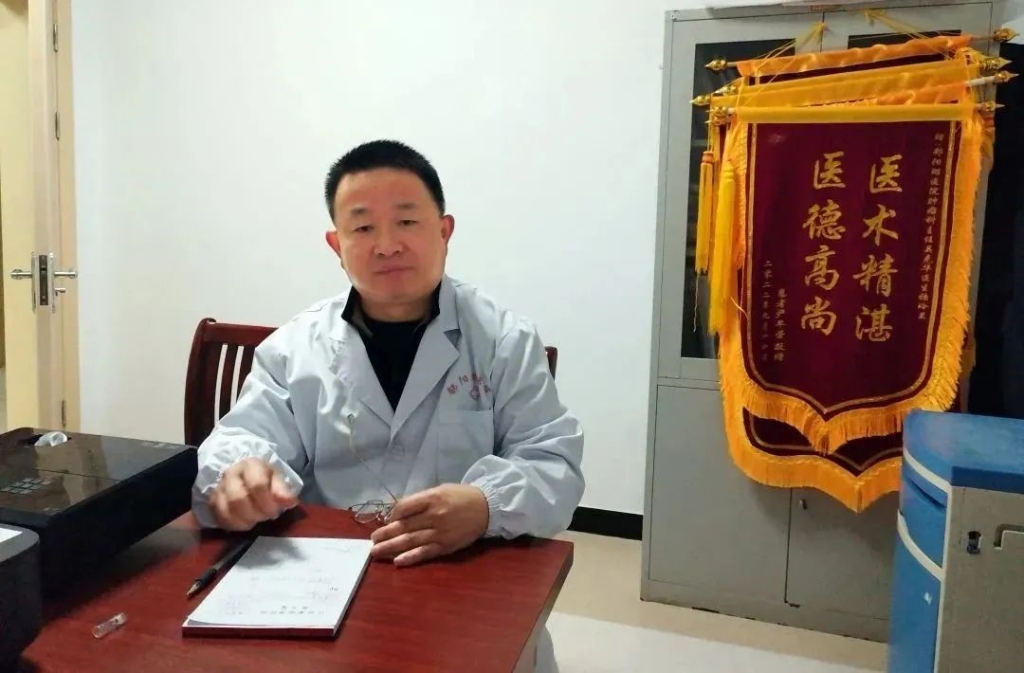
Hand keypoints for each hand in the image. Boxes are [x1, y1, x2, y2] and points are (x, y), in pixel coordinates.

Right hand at [209, 458, 298, 530]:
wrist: (246, 478)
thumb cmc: (265, 479)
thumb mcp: (278, 479)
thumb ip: (283, 490)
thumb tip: (290, 502)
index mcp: (250, 465)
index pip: (257, 485)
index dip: (268, 502)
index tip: (276, 510)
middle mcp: (231, 475)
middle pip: (238, 499)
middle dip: (256, 513)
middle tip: (266, 516)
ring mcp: (219, 488)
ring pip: (227, 510)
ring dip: (245, 520)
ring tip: (256, 519)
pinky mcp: (212, 502)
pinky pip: (219, 518)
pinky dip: (234, 525)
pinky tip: (245, 523)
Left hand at [369, 484, 489, 566]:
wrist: (486, 508)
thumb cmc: (460, 497)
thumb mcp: (440, 490)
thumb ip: (420, 500)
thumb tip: (398, 512)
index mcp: (432, 498)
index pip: (404, 507)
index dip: (392, 514)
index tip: (387, 519)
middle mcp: (434, 515)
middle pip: (404, 526)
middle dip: (385, 533)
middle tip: (372, 539)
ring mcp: (440, 532)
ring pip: (410, 540)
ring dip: (391, 547)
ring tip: (376, 551)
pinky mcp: (446, 546)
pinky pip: (425, 553)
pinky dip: (411, 557)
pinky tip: (398, 561)